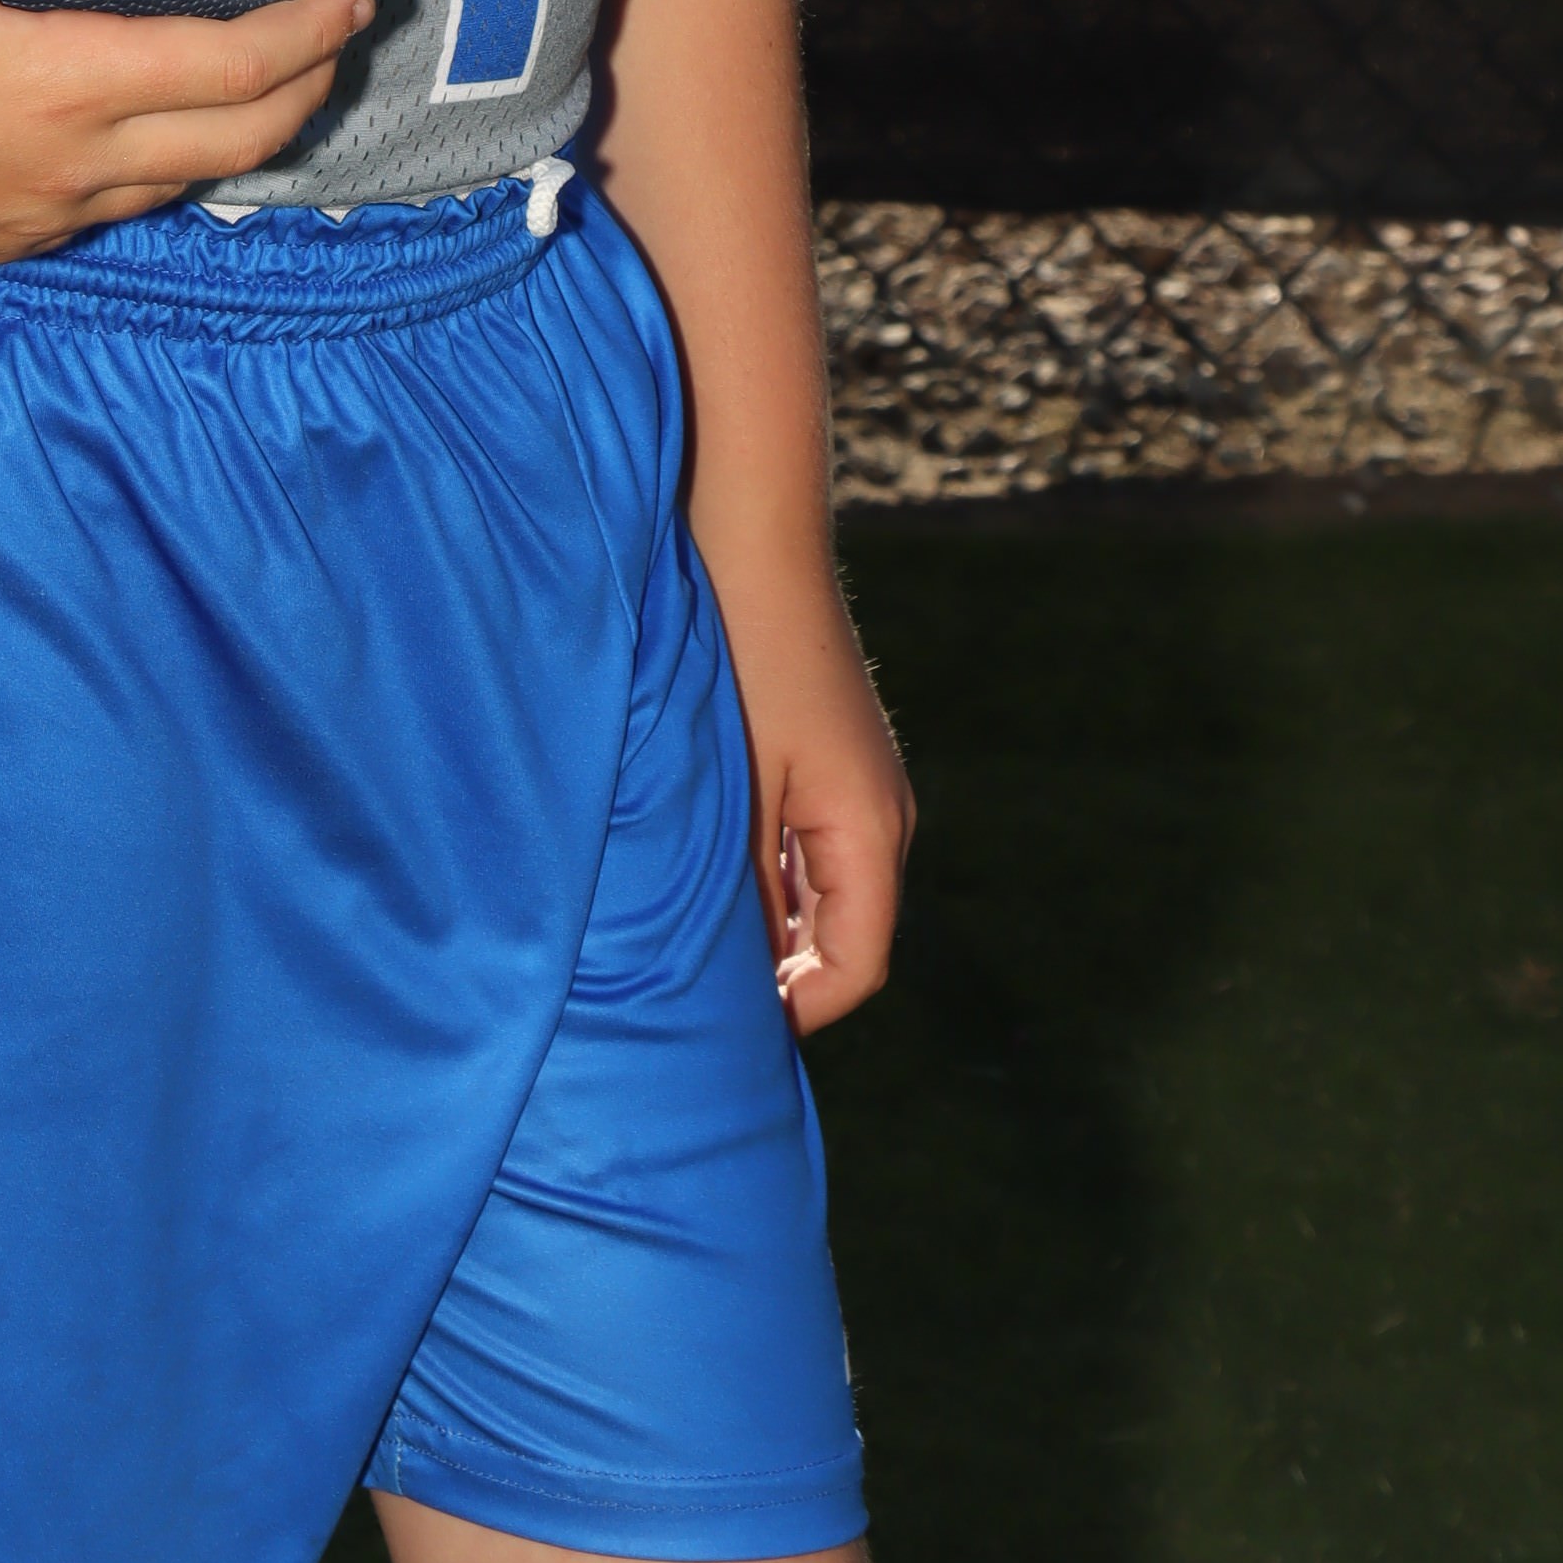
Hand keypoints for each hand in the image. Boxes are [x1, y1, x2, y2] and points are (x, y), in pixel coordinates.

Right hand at [0, 0, 373, 265]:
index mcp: (62, 84)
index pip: (230, 67)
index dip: (308, 34)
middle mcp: (72, 164)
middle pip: (237, 141)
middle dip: (305, 89)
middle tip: (338, 39)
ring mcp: (39, 213)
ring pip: (182, 184)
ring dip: (244, 134)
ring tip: (268, 82)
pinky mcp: (2, 240)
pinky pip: (117, 208)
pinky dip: (168, 167)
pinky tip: (151, 132)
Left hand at [719, 581, 915, 1037]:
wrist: (750, 533)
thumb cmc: (737, 654)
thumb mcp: (733, 786)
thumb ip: (744, 886)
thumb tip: (743, 982)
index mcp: (870, 831)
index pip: (854, 970)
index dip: (793, 1011)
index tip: (718, 1030)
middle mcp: (881, 815)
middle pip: (842, 938)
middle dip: (776, 975)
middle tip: (690, 993)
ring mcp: (858, 783)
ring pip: (819, 893)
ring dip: (764, 922)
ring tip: (682, 933)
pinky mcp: (827, 757)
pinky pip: (804, 846)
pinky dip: (760, 873)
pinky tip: (696, 864)